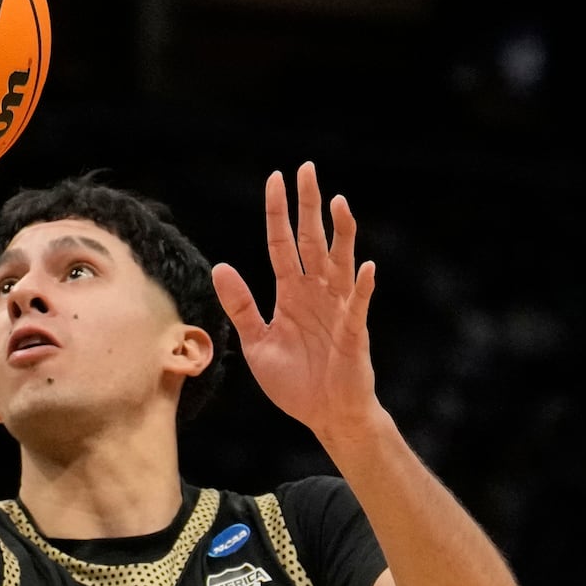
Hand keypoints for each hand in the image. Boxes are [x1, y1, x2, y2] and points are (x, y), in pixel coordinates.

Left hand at [211, 163, 383, 444]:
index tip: (276, 179)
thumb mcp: (256, 343)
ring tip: (339, 203)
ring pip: (339, 262)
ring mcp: (337, 309)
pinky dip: (363, 286)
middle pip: (311, 241)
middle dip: (309, 206)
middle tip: (308, 170)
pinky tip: (366, 266)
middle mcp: (315, 293)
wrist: (324, 416)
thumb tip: (219, 266)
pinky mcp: (353, 332)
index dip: (278, 213)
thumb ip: (240, 305)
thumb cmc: (294, 382)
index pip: (282, 244)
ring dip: (340, 234)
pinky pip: (358, 305)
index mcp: (290, 293)